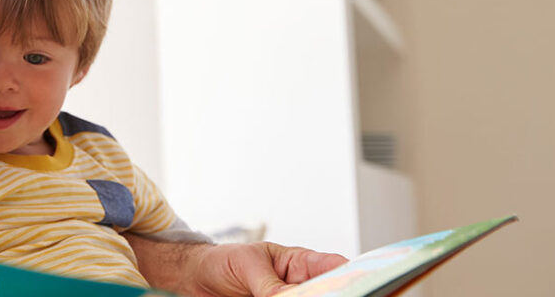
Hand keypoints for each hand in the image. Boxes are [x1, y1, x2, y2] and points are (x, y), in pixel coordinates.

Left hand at [189, 242, 346, 296]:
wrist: (197, 277)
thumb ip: (269, 283)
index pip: (334, 266)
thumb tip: (286, 296)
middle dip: (332, 296)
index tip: (357, 284)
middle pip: (328, 293)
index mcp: (298, 263)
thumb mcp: (247, 265)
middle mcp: (299, 286)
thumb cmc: (224, 261)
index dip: (352, 274)